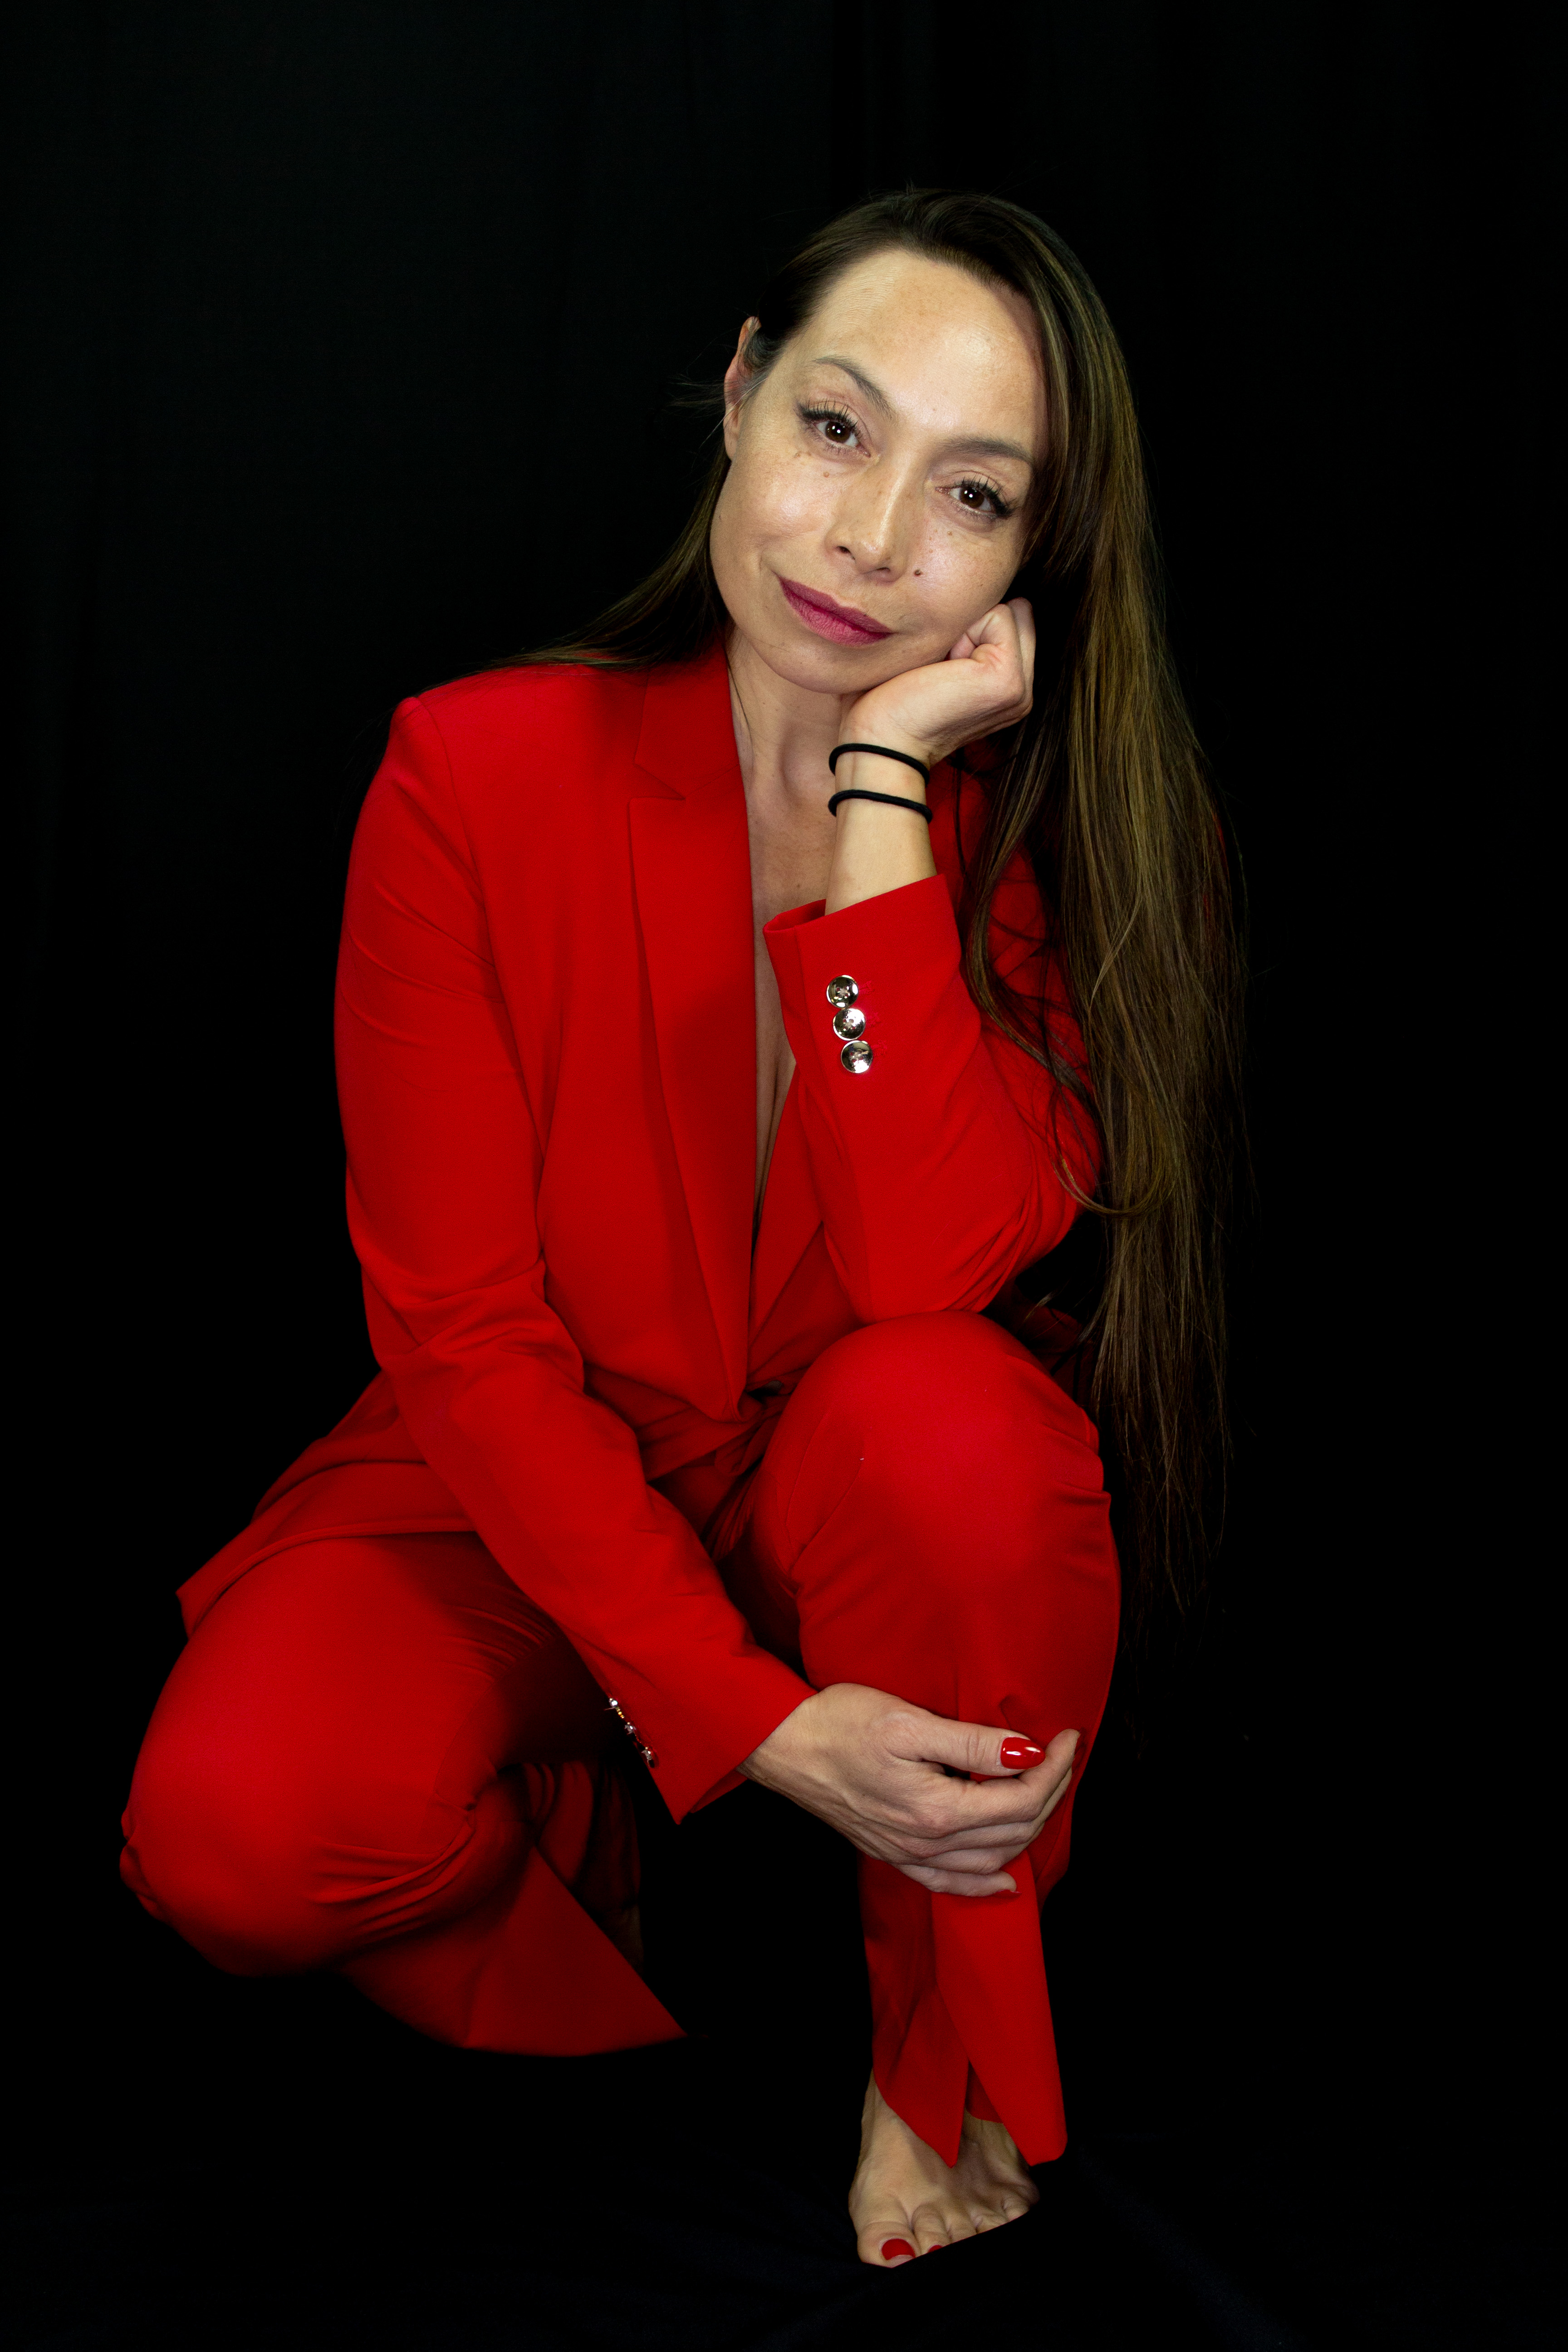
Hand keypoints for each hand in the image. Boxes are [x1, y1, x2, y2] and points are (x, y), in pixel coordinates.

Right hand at [741, 1681, 1078, 1896]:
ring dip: (1029, 1828)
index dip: (1054, 1768)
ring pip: (991, 1857)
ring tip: (1049, 1792)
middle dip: (1051, 1792)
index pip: (1019, 1798)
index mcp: (936, 1810)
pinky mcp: (894, 1853)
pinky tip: (1003, 1880)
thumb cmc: (840, 1723)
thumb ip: (970, 1744)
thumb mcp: (908, 1723)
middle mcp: (927, 1842)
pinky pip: (949, 1882)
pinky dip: (983, 1882)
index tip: (1069, 1735)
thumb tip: (1027, 1754)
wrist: (783, 1746)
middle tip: (1066, 1754)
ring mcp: (910, 1854)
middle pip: (1013, 1829)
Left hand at [839, 596, 1035, 775]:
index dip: (967, 624)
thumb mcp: (938, 657)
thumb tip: (978, 589)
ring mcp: (1020, 687)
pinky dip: (962, 632)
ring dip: (964, 628)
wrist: (878, 740)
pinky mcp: (1008, 680)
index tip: (937, 665)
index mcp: (1008, 685)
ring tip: (939, 669)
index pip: (1009, 616)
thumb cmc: (890, 698)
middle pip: (1013, 610)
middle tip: (937, 666)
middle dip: (971, 623)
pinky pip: (998, 615)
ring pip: (1005, 610)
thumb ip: (968, 631)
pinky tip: (941, 670)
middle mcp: (1022, 688)